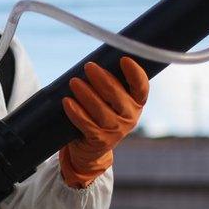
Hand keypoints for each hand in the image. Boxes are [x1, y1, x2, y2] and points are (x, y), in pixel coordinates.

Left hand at [59, 57, 148, 187]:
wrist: (91, 148)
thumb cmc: (100, 114)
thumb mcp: (110, 99)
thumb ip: (108, 82)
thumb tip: (93, 60)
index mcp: (136, 103)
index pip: (141, 87)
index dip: (135, 74)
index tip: (124, 59)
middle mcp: (130, 117)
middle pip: (117, 96)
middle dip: (102, 79)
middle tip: (88, 67)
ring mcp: (115, 130)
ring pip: (101, 110)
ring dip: (86, 94)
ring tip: (74, 82)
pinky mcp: (99, 140)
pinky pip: (86, 124)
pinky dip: (76, 112)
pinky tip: (67, 102)